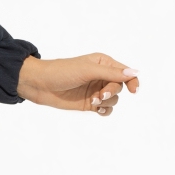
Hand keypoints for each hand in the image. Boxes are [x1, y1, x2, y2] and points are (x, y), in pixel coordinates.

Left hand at [17, 53, 139, 115]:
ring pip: (113, 99)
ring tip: (93, 101)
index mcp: (103, 63)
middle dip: (112, 92)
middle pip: (119, 87)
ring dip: (107, 101)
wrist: (39, 84)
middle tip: (100, 94)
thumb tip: (134, 73)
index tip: (133, 91)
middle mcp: (101, 76)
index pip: (124, 72)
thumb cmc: (61, 72)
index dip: (132, 81)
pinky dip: (104, 110)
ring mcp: (95, 90)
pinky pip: (105, 108)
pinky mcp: (88, 103)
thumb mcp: (87, 70)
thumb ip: (111, 73)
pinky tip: (97, 110)